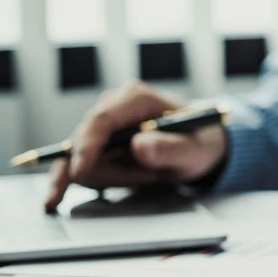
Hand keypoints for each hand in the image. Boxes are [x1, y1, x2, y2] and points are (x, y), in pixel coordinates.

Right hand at [44, 81, 226, 212]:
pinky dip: (98, 178)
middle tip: (149, 178)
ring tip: (149, 174)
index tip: (80, 172)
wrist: (196, 145)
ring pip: (83, 158)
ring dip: (114, 176)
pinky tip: (118, 179)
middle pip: (87, 143)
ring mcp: (103, 121)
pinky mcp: (97, 138)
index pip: (101, 120)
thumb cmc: (197, 143)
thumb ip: (169, 149)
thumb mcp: (193, 151)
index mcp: (136, 98)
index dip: (86, 146)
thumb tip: (140, 146)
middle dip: (113, 170)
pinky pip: (84, 164)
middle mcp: (114, 104)